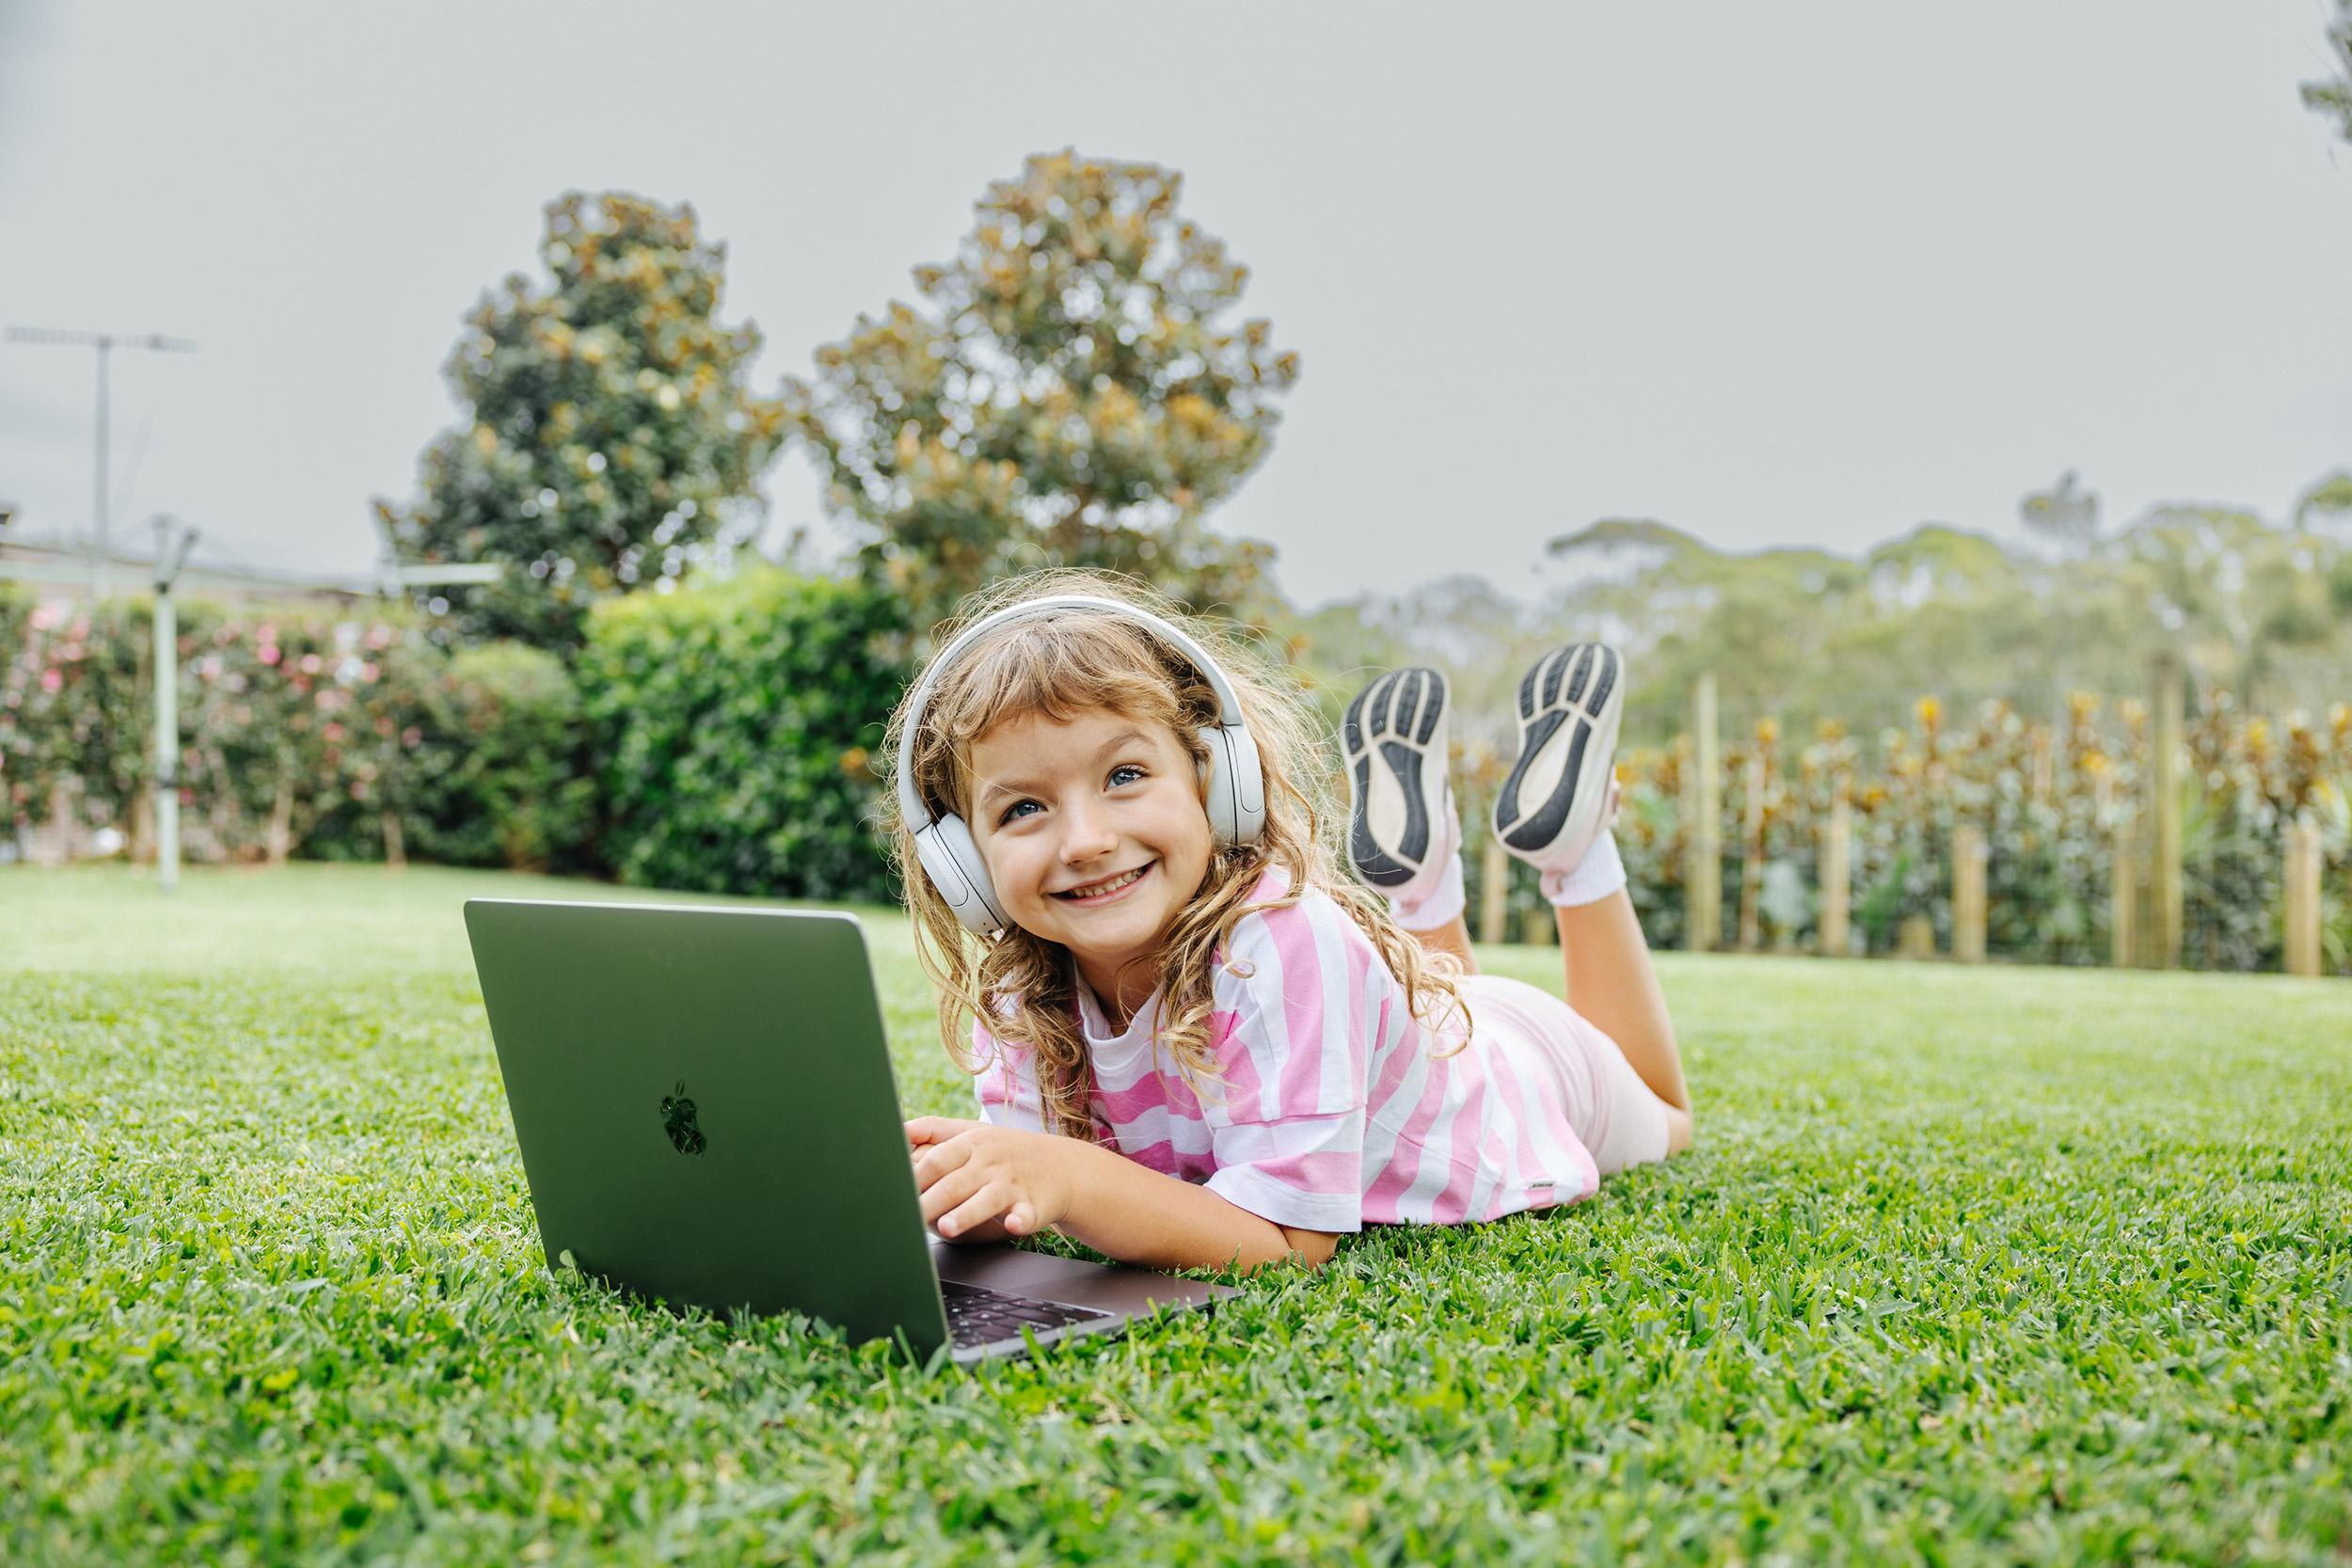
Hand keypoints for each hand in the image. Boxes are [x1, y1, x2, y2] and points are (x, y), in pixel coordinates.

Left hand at [905, 1116, 1078, 1240]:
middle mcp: (990, 1163)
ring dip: (966, 1214)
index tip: (894, 1192)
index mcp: (971, 1144)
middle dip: (930, 1200)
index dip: (913, 1176)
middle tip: (908, 1217)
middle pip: (954, 1183)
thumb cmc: (1006, 1152)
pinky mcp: (1033, 1205)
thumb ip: (934, 1129)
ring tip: (946, 1227)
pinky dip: (1020, 1219)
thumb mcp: (973, 1132)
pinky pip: (1026, 1214)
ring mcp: (1012, 1185)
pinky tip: (1013, 1224)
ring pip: (986, 1200)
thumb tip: (897, 1130)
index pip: (937, 1159)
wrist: (1062, 1167)